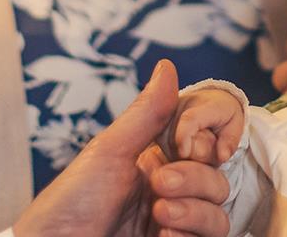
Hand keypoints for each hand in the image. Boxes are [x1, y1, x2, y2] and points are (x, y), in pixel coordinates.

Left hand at [13, 60, 230, 236]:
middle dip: (194, 179)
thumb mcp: (108, 151)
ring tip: (160, 215)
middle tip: (159, 185)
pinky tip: (163, 234)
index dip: (204, 144)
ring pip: (217, 214)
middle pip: (216, 180)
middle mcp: (168, 193)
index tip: (186, 146)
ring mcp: (172, 224)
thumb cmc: (69, 202)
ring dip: (195, 211)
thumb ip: (146, 113)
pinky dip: (190, 235)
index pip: (203, 147)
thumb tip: (166, 67)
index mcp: (154, 162)